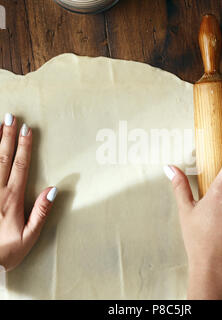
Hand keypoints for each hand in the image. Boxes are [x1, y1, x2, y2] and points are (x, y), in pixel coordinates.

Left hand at [0, 113, 56, 270]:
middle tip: (10, 117)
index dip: (24, 146)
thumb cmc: (5, 251)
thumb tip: (53, 188)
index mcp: (12, 198)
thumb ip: (41, 211)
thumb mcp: (30, 236)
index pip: (21, 166)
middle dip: (7, 136)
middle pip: (3, 157)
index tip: (26, 129)